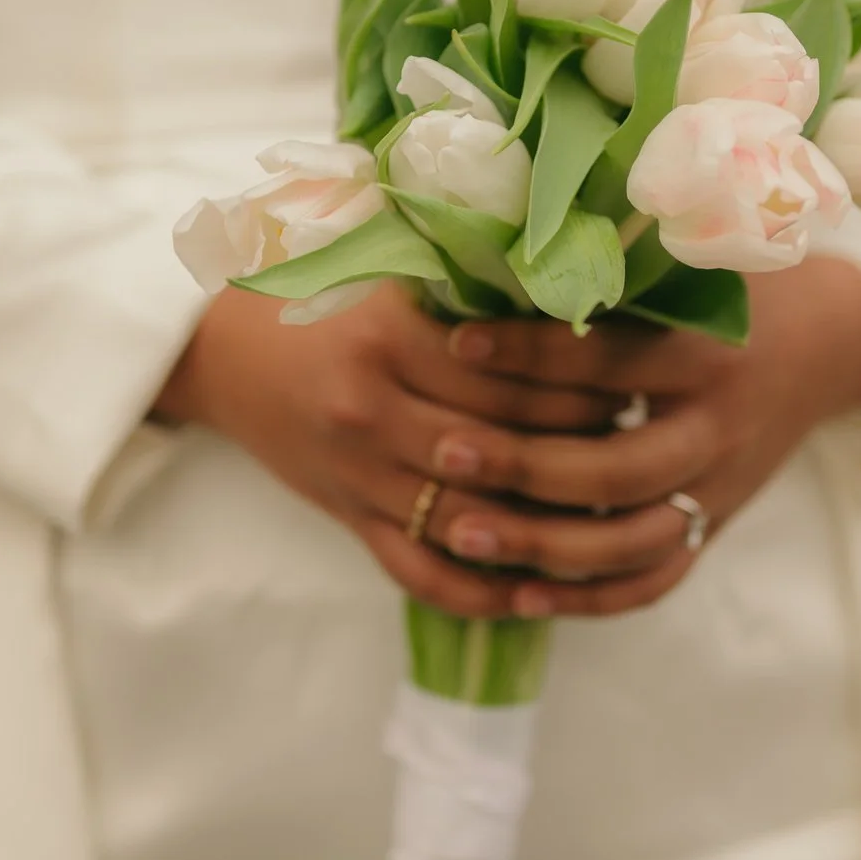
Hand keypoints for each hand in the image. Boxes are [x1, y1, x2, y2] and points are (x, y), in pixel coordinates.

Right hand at [155, 284, 705, 618]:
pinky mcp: (349, 518)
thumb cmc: (316, 298)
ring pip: (468, 517)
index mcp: (387, 340)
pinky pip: (420, 572)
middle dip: (574, 453)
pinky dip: (479, 589)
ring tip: (609, 513)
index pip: (504, 375)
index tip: (633, 381)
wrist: (220, 354)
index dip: (575, 384)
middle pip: (497, 449)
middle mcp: (371, 412)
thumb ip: (461, 276)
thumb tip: (566, 268)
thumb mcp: (380, 273)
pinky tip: (536, 591)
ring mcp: (359, 474)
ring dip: (543, 523)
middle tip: (640, 447)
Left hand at [418, 258, 860, 616]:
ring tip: (459, 533)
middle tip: (444, 454)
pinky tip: (519, 594)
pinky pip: (651, 581)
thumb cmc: (737, 290)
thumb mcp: (693, 269)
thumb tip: (494, 264)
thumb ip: (616, 276)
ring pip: (629, 540)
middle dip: (525, 465)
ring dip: (541, 544)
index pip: (611, 360)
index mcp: (709, 353)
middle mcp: (718, 428)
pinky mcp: (713, 526)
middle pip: (617, 467)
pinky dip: (587, 595)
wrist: (829, 344)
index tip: (457, 341)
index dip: (532, 353)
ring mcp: (719, 489)